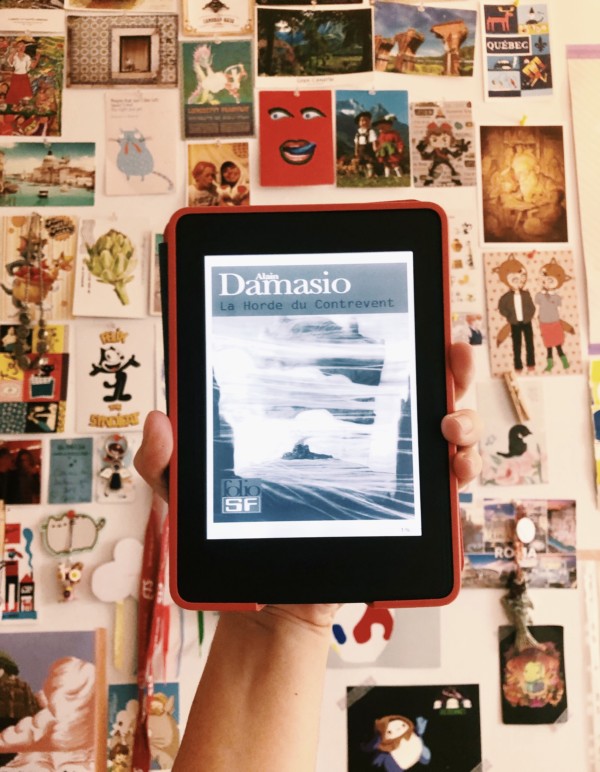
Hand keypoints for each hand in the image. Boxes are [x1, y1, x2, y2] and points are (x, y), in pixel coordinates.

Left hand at [134, 342, 480, 625]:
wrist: (266, 603)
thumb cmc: (235, 536)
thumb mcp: (191, 493)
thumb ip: (166, 460)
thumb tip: (160, 420)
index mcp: (315, 414)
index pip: (356, 363)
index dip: (386, 335)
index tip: (404, 314)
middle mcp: (361, 433)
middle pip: (416, 385)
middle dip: (447, 364)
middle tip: (453, 351)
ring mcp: (388, 469)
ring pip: (443, 428)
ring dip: (462, 414)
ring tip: (449, 421)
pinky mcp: (406, 510)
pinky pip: (444, 484)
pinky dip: (462, 468)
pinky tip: (455, 464)